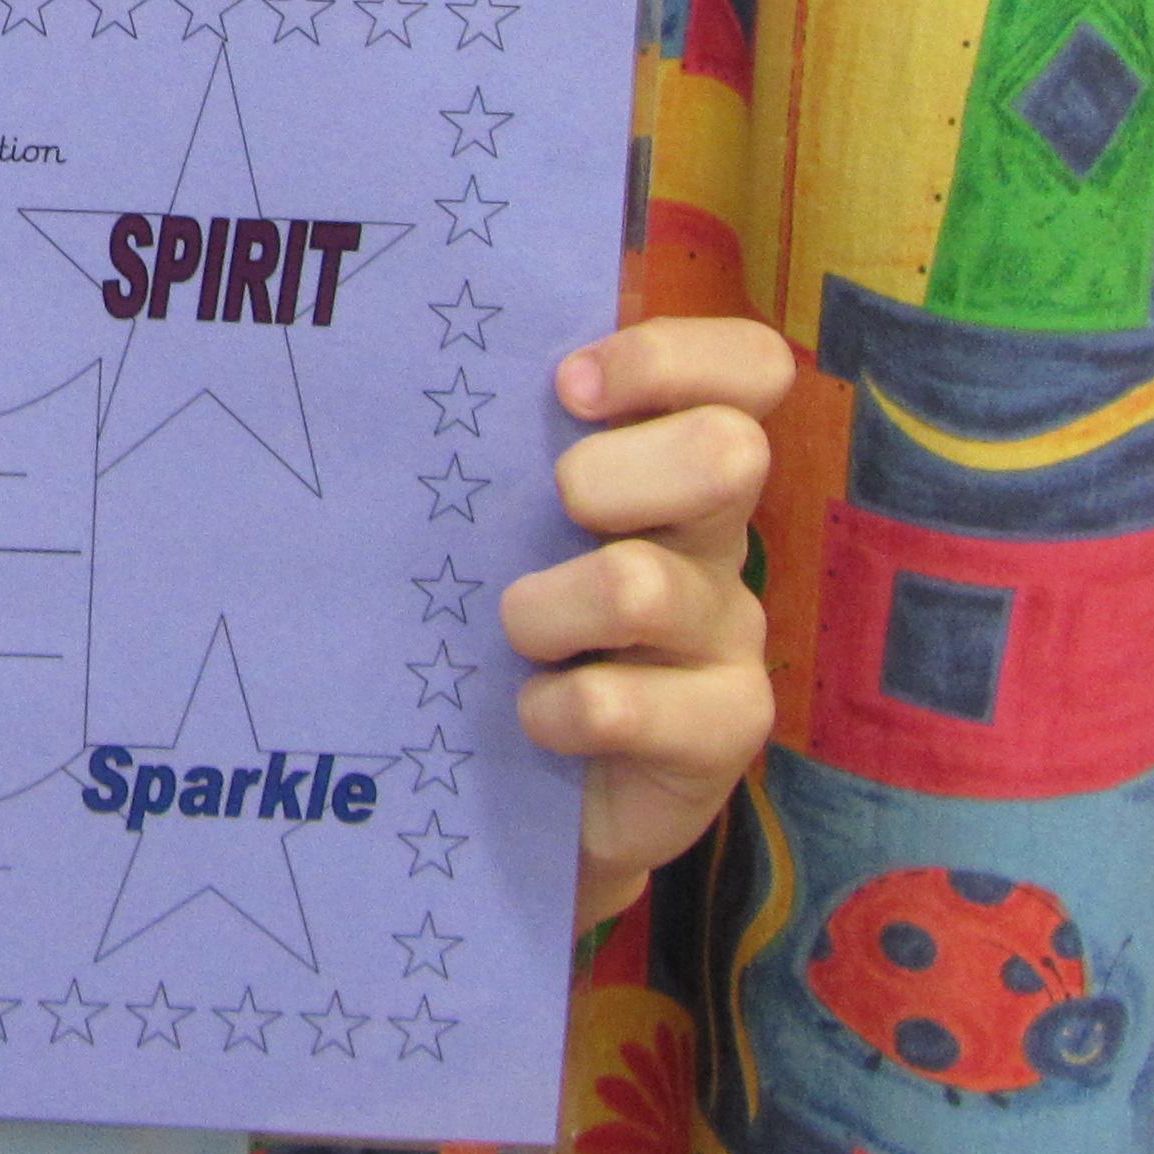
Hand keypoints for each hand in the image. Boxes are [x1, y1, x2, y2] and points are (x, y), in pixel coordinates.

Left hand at [499, 315, 788, 932]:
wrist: (537, 795)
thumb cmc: (506, 625)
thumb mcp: (508, 525)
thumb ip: (500, 450)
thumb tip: (407, 371)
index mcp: (674, 460)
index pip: (746, 368)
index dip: (668, 358)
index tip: (566, 386)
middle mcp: (719, 537)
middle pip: (728, 450)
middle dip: (608, 474)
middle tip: (549, 517)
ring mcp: (730, 634)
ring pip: (642, 583)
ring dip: (545, 608)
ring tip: (516, 632)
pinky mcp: (724, 729)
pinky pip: (621, 704)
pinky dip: (552, 708)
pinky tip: (533, 715)